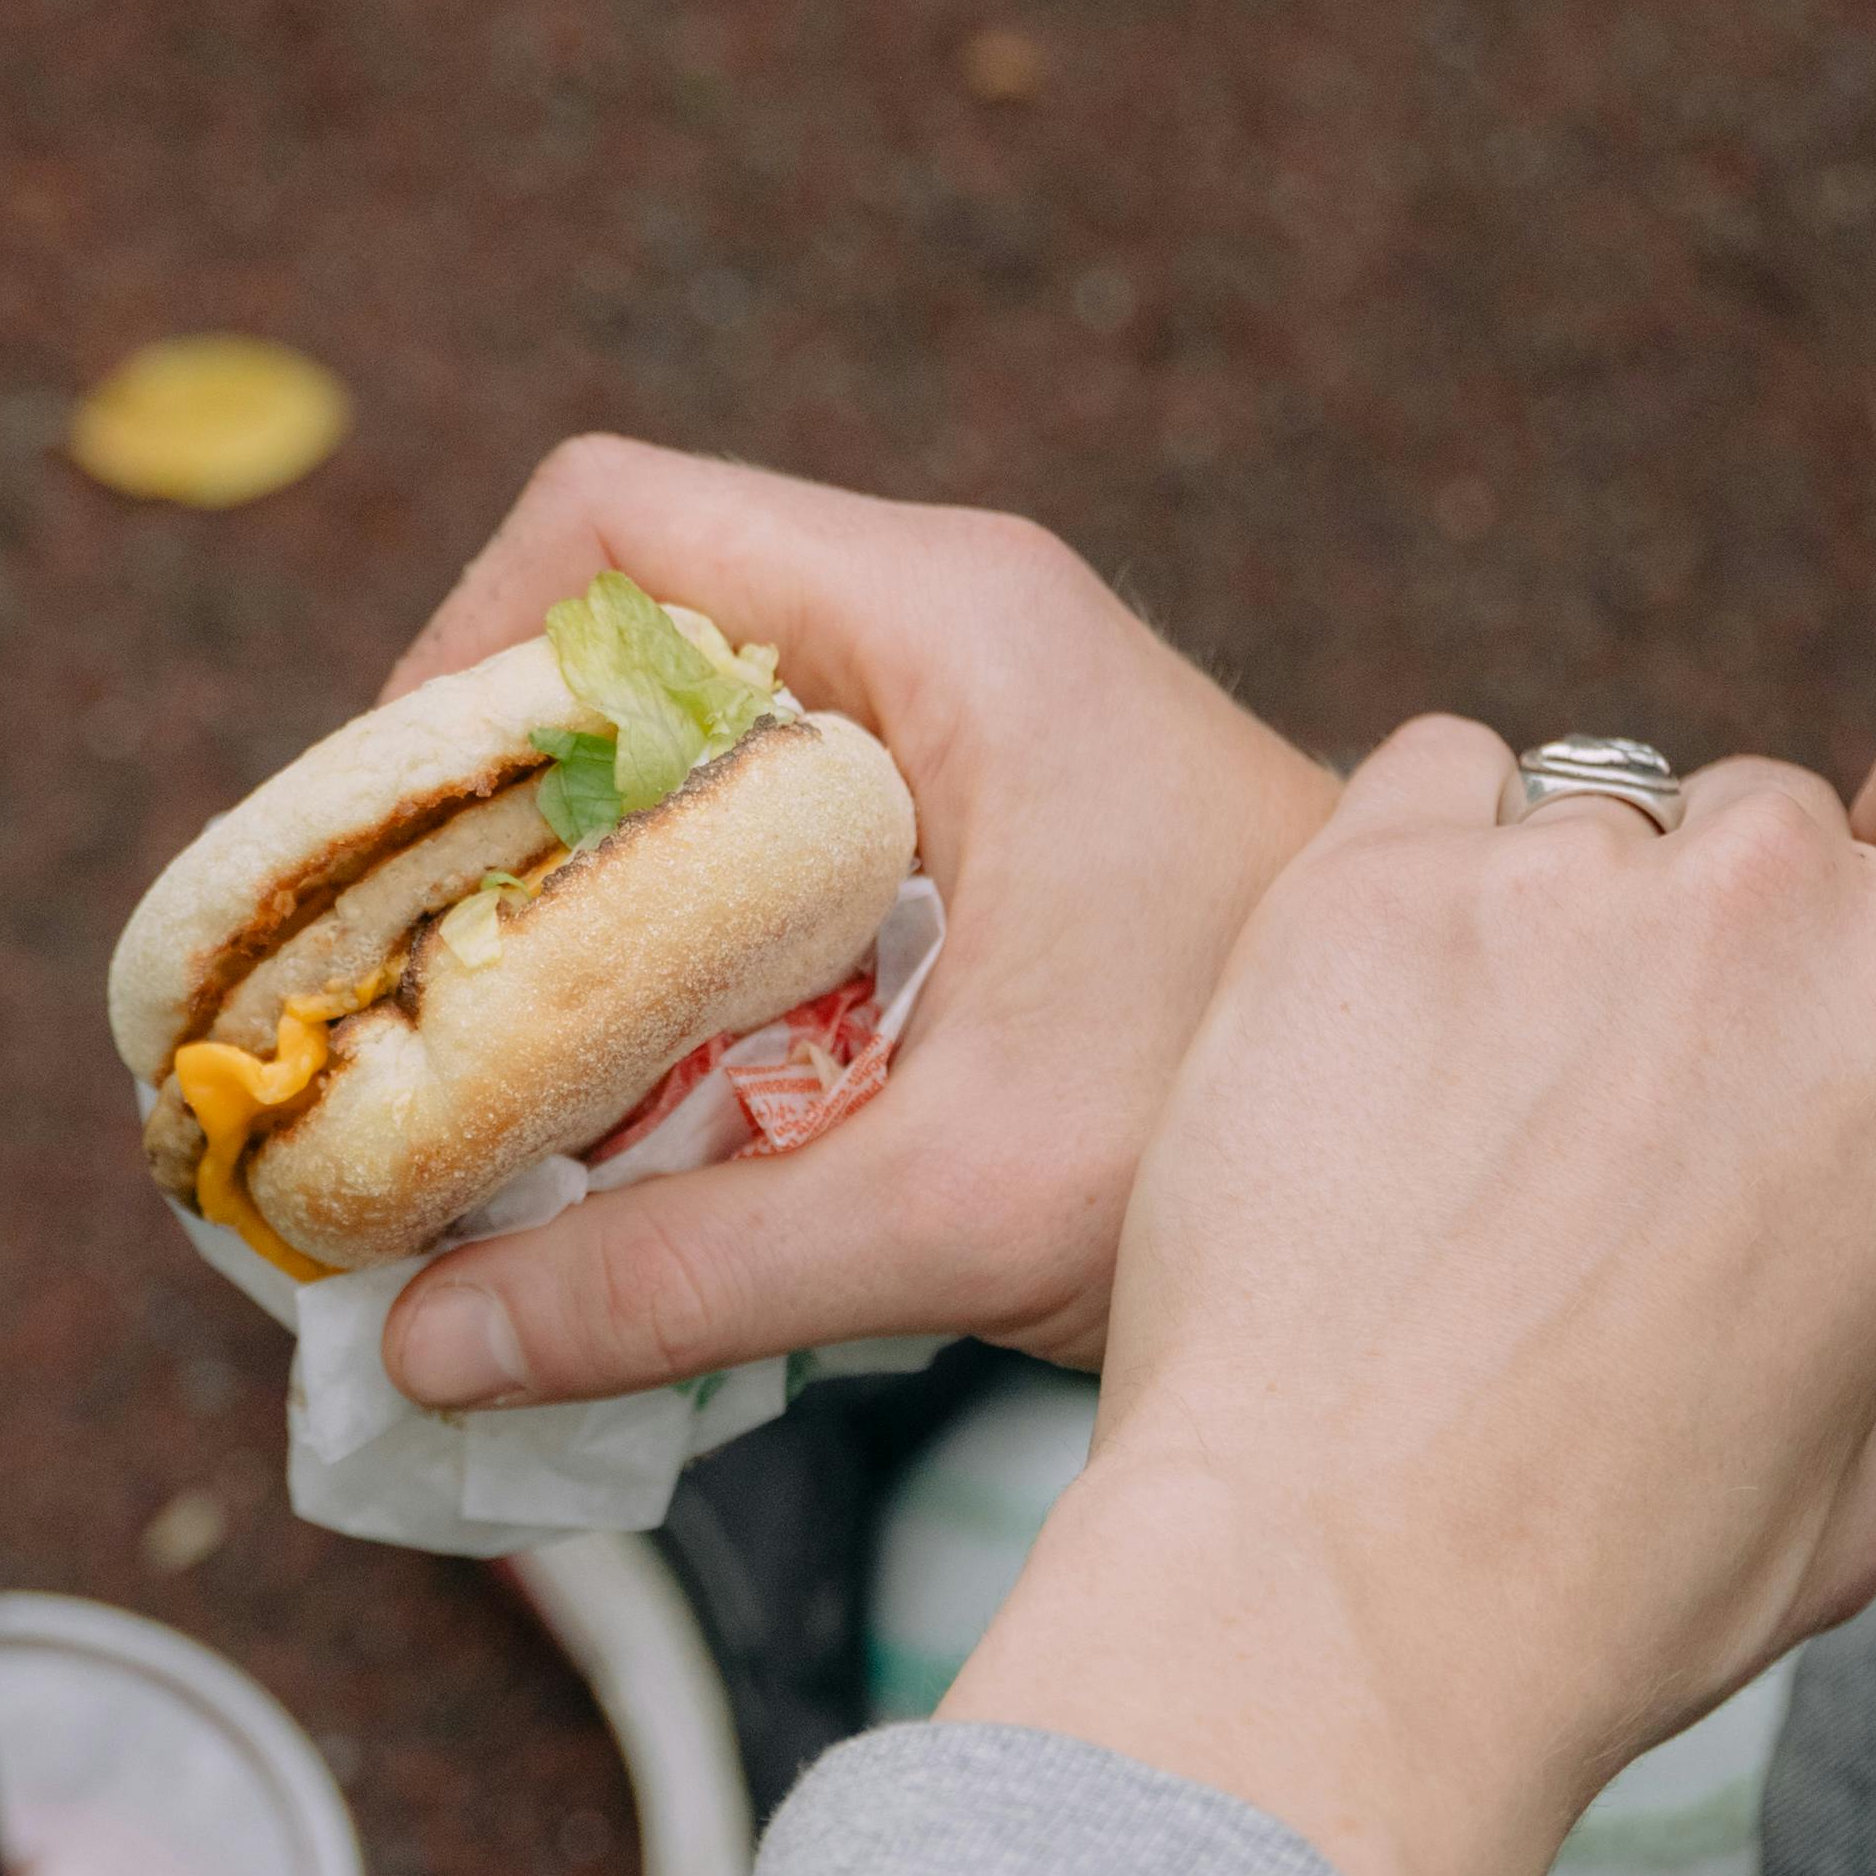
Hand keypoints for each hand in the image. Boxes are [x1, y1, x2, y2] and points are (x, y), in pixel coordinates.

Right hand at [370, 439, 1336, 1412]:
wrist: (1494, 1156)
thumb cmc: (1257, 1130)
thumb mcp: (953, 1208)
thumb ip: (676, 1275)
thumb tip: (419, 1352)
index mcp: (951, 625)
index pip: (610, 523)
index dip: (454, 657)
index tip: (381, 856)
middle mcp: (951, 629)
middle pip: (616, 637)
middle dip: (484, 816)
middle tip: (398, 1001)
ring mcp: (972, 716)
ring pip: (680, 747)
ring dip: (572, 894)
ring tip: (488, 1066)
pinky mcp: (985, 816)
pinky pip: (760, 828)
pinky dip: (669, 942)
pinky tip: (633, 1094)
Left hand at [948, 696, 1875, 1875]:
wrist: (1332, 1596)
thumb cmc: (1596, 1575)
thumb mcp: (1863, 1476)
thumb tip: (1868, 1312)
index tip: (1828, 910)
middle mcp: (1781, 913)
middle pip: (1758, 829)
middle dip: (1692, 950)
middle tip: (1596, 1123)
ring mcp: (1569, 882)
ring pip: (1581, 818)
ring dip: (1537, 934)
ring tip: (1459, 1130)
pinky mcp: (1365, 886)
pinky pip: (1423, 789)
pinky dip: (1404, 882)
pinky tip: (1371, 1042)